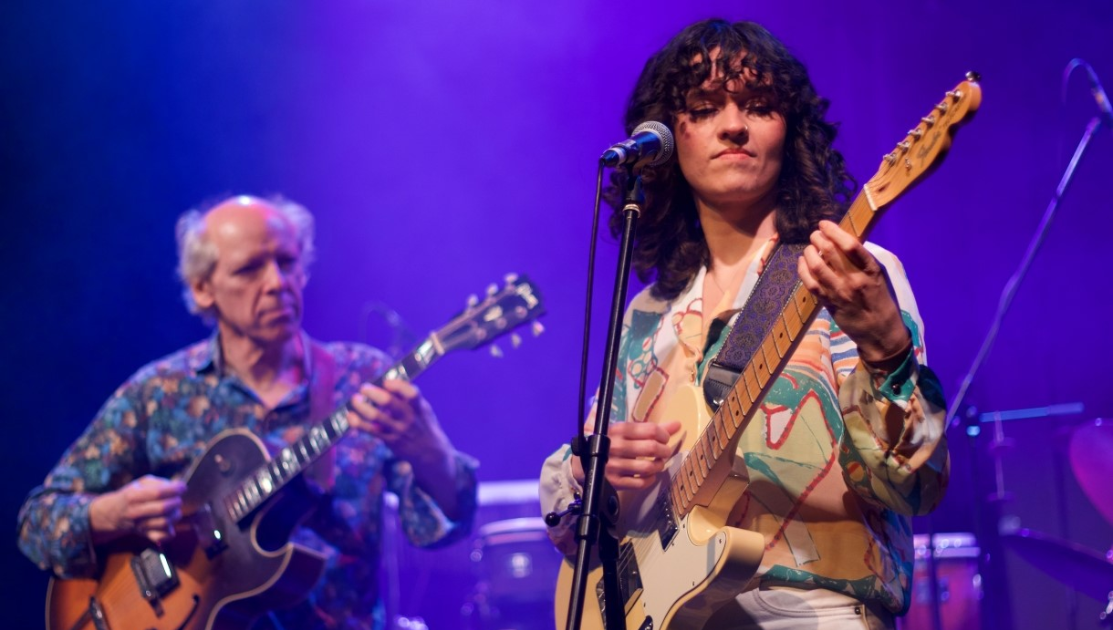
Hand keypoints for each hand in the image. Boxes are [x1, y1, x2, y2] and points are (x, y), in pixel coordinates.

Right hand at [88, 475, 185, 545]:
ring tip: (174, 509)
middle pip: (162, 509)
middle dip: (176, 502)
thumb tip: (176, 487)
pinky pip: (162, 537)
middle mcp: (135, 512)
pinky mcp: (144, 535)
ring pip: (165, 522)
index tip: (182, 487)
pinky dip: (170, 531)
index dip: (174, 489)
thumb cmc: (132, 495)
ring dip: (175, 515)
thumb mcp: (141, 483)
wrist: (113, 513)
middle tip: (177, 499)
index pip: (158, 493)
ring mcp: (139, 525)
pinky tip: (170, 523)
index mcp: (133, 496)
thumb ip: (158, 483)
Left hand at [347, 379, 451, 464]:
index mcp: (419, 407)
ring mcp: (399, 430)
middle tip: (364, 388)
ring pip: (376, 417)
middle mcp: (409, 418)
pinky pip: (370, 430)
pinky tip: (350, 415)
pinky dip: (358, 422)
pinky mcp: (389, 440)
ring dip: (362, 406)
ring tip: (355, 399)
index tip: (386, 382)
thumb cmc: (422, 423)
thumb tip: (385, 382)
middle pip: (389, 403)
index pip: (411, 393)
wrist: (429, 451)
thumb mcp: (422, 408)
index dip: (397, 385)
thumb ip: (407, 397)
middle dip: (374, 393)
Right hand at [571, 421, 681, 489]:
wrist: (583, 462)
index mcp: (619, 430)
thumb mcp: (625, 431)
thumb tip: (677, 424)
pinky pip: (641, 483)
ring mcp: (615, 465)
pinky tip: (649, 475)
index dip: (664, 435)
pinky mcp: (615, 482)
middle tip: (664, 451)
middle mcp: (616, 446)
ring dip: (659, 465)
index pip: (651, 430)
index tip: (664, 438)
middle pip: (652, 448)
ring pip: (649, 467)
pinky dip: (651, 479)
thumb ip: (651, 428)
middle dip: (664, 450)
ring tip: (658, 463)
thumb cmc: (609, 442)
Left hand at [797, 220, 910, 361]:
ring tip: (809, 247)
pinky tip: (802, 261)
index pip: (850, 244)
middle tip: (815, 234)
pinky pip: (810, 283)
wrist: (879, 331)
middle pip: (830, 252)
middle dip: (818, 238)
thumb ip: (861, 260)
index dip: (833, 230)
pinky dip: (803, 269)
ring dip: (809, 252)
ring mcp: (840, 292)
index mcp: (871, 270)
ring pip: (817, 266)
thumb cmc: (880, 300)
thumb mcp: (878, 276)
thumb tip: (839, 241)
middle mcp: (854, 279)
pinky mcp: (828, 303)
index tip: (824, 224)